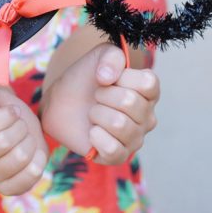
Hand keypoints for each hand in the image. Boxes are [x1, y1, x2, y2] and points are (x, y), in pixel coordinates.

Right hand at [0, 81, 47, 194]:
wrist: (23, 132)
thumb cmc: (7, 113)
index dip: (3, 116)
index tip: (13, 111)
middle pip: (0, 142)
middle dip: (19, 127)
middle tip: (21, 125)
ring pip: (17, 158)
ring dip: (29, 142)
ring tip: (26, 138)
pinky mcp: (4, 190)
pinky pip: (28, 178)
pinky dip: (37, 162)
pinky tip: (34, 154)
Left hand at [41, 44, 159, 164]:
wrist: (62, 101)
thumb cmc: (86, 78)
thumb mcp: (100, 55)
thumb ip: (111, 56)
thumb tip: (108, 78)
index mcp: (149, 92)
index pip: (147, 83)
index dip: (122, 77)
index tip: (108, 78)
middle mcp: (148, 116)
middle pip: (130, 102)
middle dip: (103, 95)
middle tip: (97, 97)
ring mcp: (135, 138)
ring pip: (120, 124)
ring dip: (97, 114)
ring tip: (94, 113)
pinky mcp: (119, 157)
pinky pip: (113, 149)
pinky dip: (96, 137)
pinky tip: (92, 131)